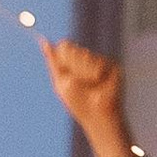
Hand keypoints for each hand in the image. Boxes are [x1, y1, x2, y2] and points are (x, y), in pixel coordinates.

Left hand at [38, 40, 134, 156]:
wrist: (96, 116)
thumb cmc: (78, 103)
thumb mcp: (61, 81)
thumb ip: (53, 61)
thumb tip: (42, 40)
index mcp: (76, 61)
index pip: (65, 46)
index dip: (63, 59)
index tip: (66, 74)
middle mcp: (89, 59)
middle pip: (72, 48)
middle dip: (71, 67)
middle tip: (78, 83)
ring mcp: (102, 61)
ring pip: (85, 55)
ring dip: (82, 74)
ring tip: (90, 86)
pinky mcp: (113, 66)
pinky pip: (98, 63)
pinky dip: (94, 76)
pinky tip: (99, 85)